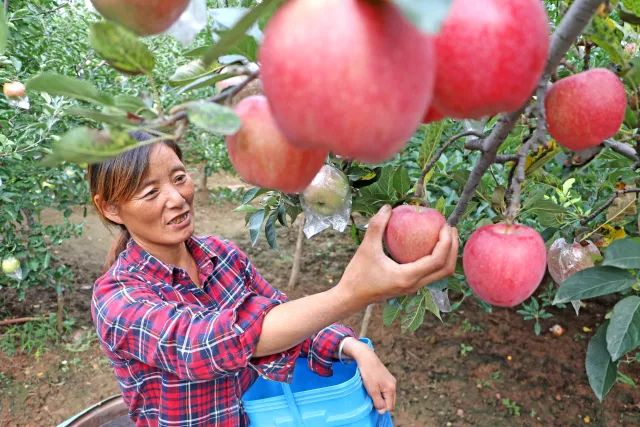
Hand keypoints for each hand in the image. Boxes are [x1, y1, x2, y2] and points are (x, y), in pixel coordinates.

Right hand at [336, 205, 458, 306]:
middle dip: (453, 248)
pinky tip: (430, 243)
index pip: (437, 260)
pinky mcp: (411, 285)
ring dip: (448, 255)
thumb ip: (377, 226)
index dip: (446, 242)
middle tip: (451, 228)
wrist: (351, 297)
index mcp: (408, 276)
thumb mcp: (366, 248)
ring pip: (441, 273)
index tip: (445, 225)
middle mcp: (415, 284)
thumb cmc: (358, 274)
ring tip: (446, 235)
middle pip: (446, 269)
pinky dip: (437, 259)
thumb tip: (388, 207)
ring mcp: (414, 287)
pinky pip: (432, 272)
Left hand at [341, 338, 395, 413]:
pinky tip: (373, 388)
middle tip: (371, 399)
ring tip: (372, 393)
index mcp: (391, 388)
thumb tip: (382, 412)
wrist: (366, 357)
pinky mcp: (386, 377)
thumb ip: (378, 401)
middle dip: (382, 403)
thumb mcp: (372, 390)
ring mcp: (390, 380)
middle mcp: (393, 384)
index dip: (381, 408)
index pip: (389, 406)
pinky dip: (380, 391)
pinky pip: (385, 389)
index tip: (372, 403)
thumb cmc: (368, 373)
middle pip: (390, 401)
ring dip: (381, 397)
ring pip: (388, 395)